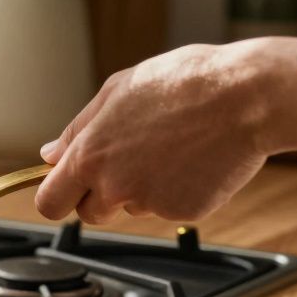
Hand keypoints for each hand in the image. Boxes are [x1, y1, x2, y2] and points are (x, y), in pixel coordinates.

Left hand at [35, 42, 273, 223]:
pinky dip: (177, 190)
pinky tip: (193, 158)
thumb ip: (78, 129)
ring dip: (141, 189)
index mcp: (89, 156)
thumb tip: (49, 155)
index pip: (49, 202)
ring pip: (132, 208)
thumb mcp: (117, 90)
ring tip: (169, 147)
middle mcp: (114, 186)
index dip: (55, 197)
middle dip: (99, 197)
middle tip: (125, 164)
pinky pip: (169, 207)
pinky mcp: (185, 212)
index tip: (64, 189)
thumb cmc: (183, 83)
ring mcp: (150, 202)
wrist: (247, 96)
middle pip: (89, 214)